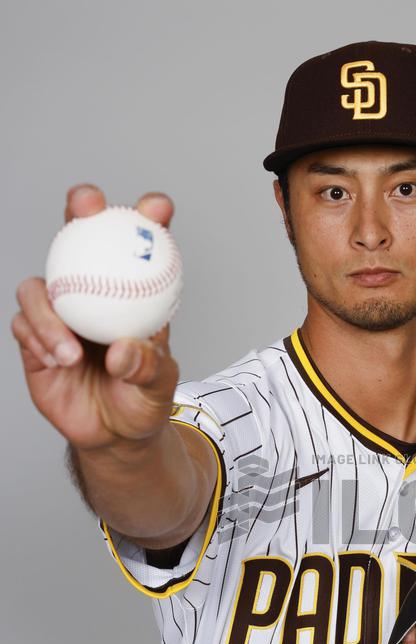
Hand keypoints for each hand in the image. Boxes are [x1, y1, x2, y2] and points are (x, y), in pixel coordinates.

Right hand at [11, 184, 179, 451]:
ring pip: (40, 287)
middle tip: (87, 205)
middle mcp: (92, 292)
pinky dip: (40, 340)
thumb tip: (121, 349)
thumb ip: (146, 367)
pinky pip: (26, 326)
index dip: (148, 216)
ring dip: (51, 313)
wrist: (113, 436)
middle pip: (80, 237)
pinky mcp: (33, 337)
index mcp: (133, 293)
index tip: (158, 209)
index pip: (141, 246)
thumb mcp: (158, 387)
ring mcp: (59, 312)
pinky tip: (58, 361)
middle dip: (81, 208)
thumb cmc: (143, 401)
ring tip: (72, 353)